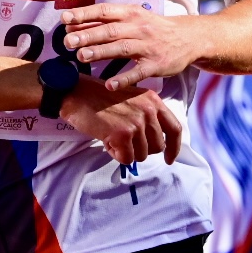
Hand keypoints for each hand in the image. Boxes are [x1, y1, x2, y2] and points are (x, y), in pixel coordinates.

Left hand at [59, 4, 202, 90]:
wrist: (188, 38)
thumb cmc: (153, 28)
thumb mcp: (133, 19)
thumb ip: (104, 23)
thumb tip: (72, 27)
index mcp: (131, 14)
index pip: (104, 11)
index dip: (84, 14)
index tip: (65, 18)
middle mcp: (139, 27)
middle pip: (110, 31)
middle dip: (88, 35)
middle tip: (67, 42)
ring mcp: (148, 46)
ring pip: (122, 48)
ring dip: (101, 52)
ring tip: (81, 57)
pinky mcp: (156, 64)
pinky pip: (138, 72)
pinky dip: (124, 79)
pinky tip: (109, 84)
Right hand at [60, 78, 182, 164]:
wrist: (76, 93)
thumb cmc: (100, 98)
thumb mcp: (133, 99)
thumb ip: (147, 116)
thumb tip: (156, 142)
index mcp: (153, 101)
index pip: (175, 129)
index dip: (174, 147)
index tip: (169, 159)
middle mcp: (148, 111)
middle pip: (158, 146)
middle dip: (142, 149)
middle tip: (125, 141)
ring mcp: (136, 123)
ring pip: (142, 155)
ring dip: (127, 151)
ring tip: (113, 136)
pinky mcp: (122, 134)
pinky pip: (127, 159)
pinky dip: (116, 155)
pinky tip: (107, 141)